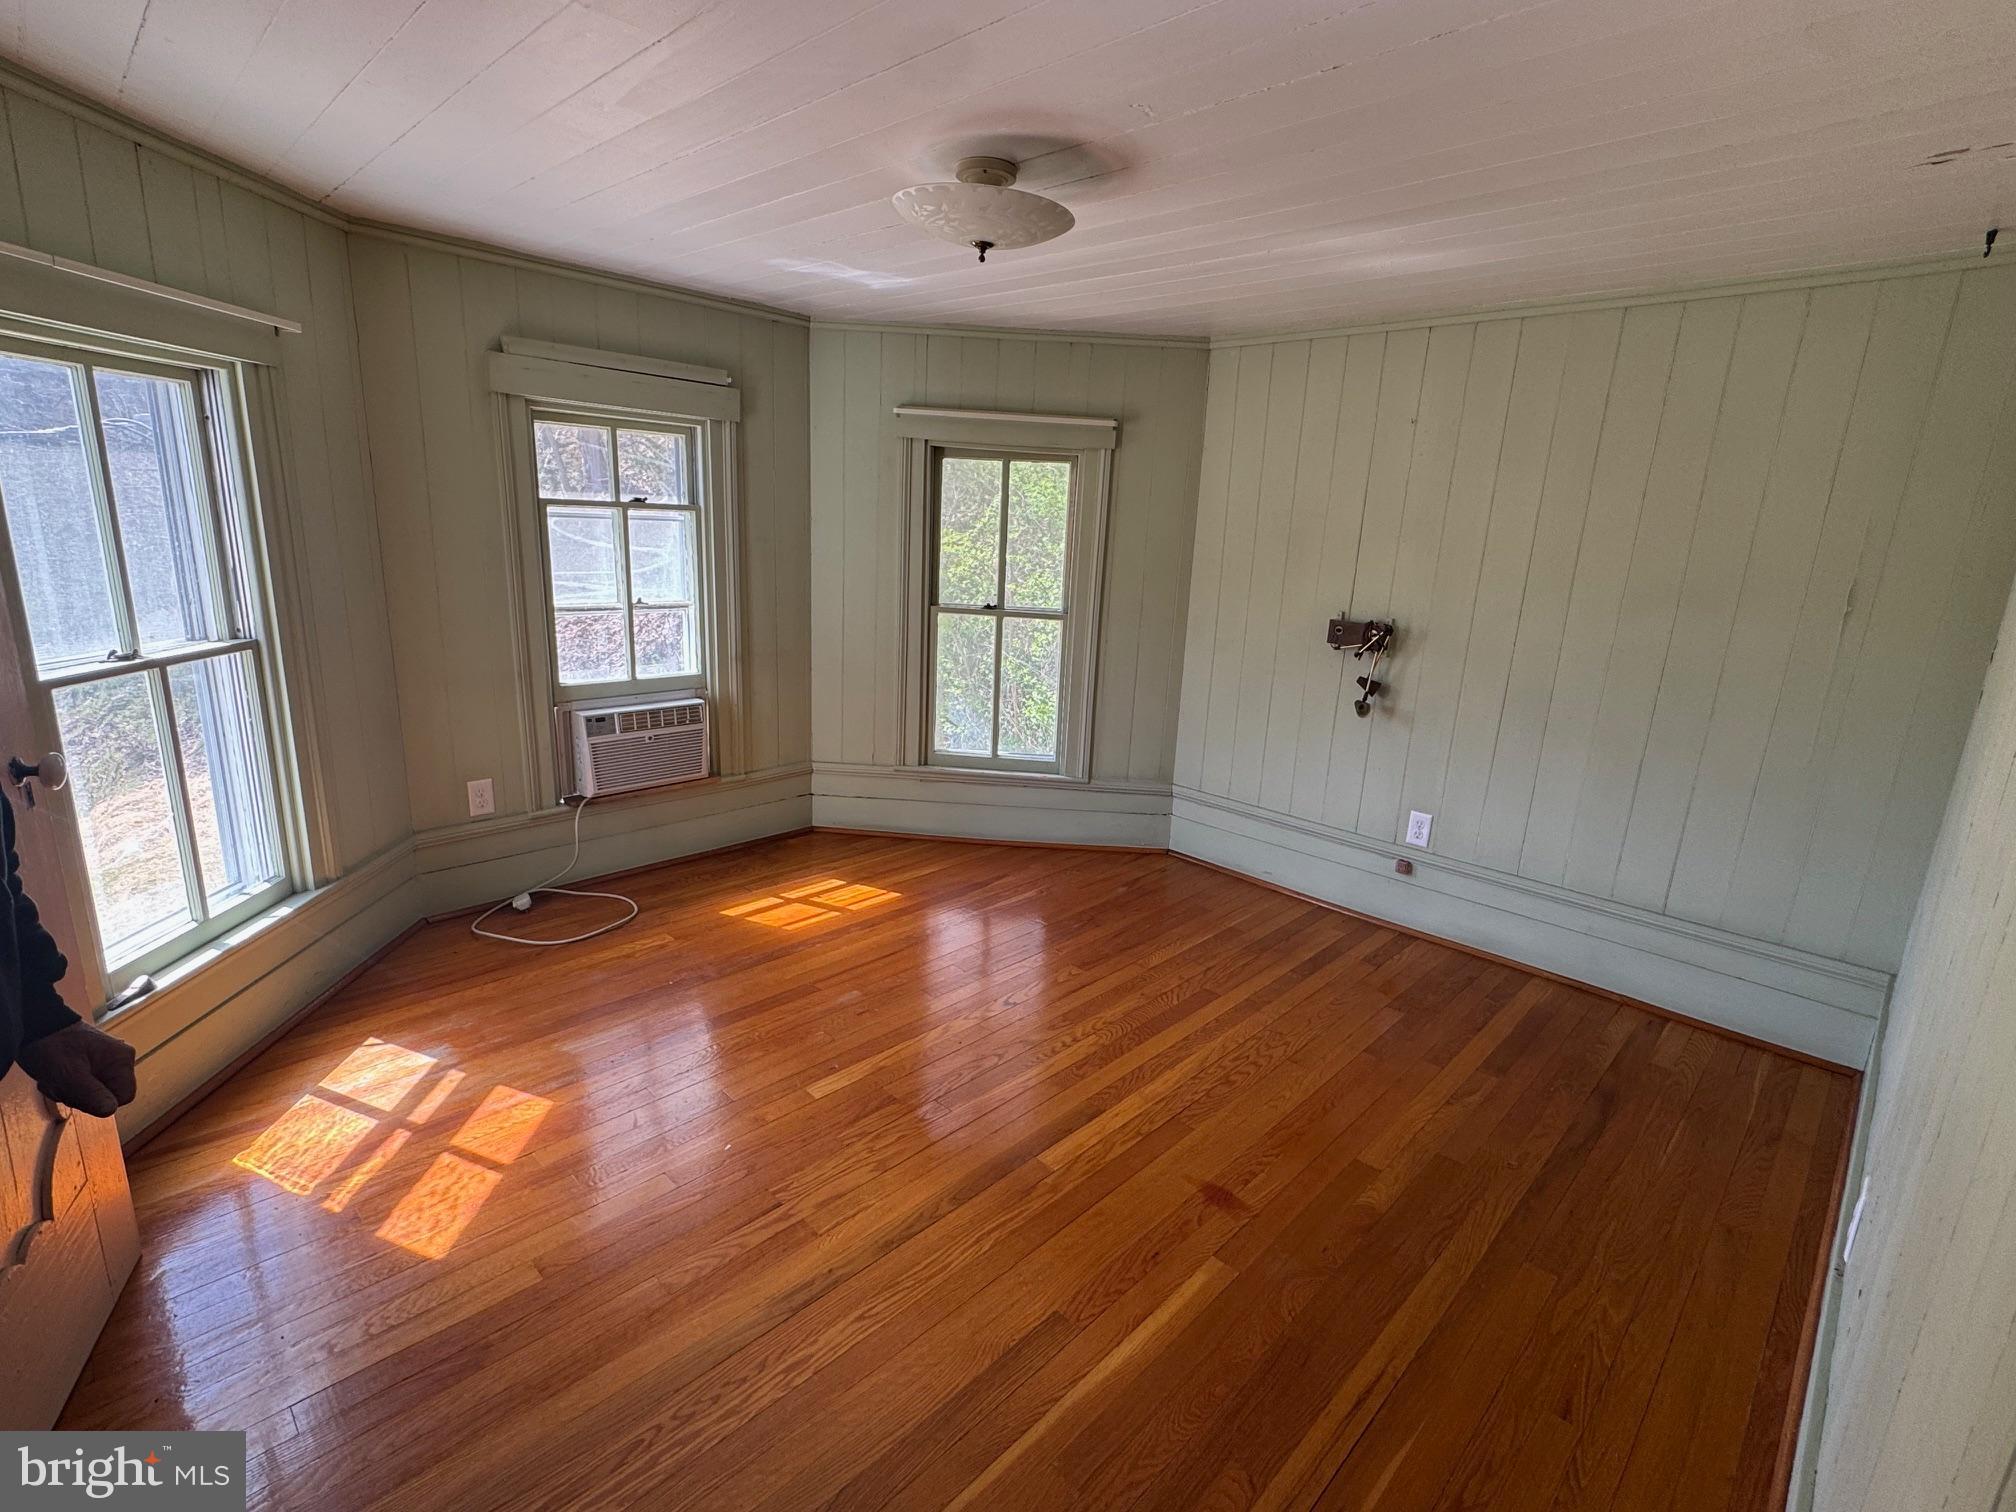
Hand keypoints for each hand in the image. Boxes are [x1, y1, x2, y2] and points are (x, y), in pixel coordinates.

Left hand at [18, 1022, 136, 1117]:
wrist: (34, 1027)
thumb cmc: (51, 1046)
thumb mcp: (68, 1074)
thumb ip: (90, 1093)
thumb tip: (110, 1111)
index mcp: (120, 1059)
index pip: (124, 1097)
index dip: (99, 1101)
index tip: (78, 1093)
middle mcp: (118, 1060)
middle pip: (108, 1097)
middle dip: (81, 1096)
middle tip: (62, 1083)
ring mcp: (105, 1062)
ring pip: (94, 1094)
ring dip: (71, 1093)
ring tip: (56, 1078)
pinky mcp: (92, 1065)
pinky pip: (86, 1088)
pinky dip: (68, 1087)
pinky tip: (56, 1077)